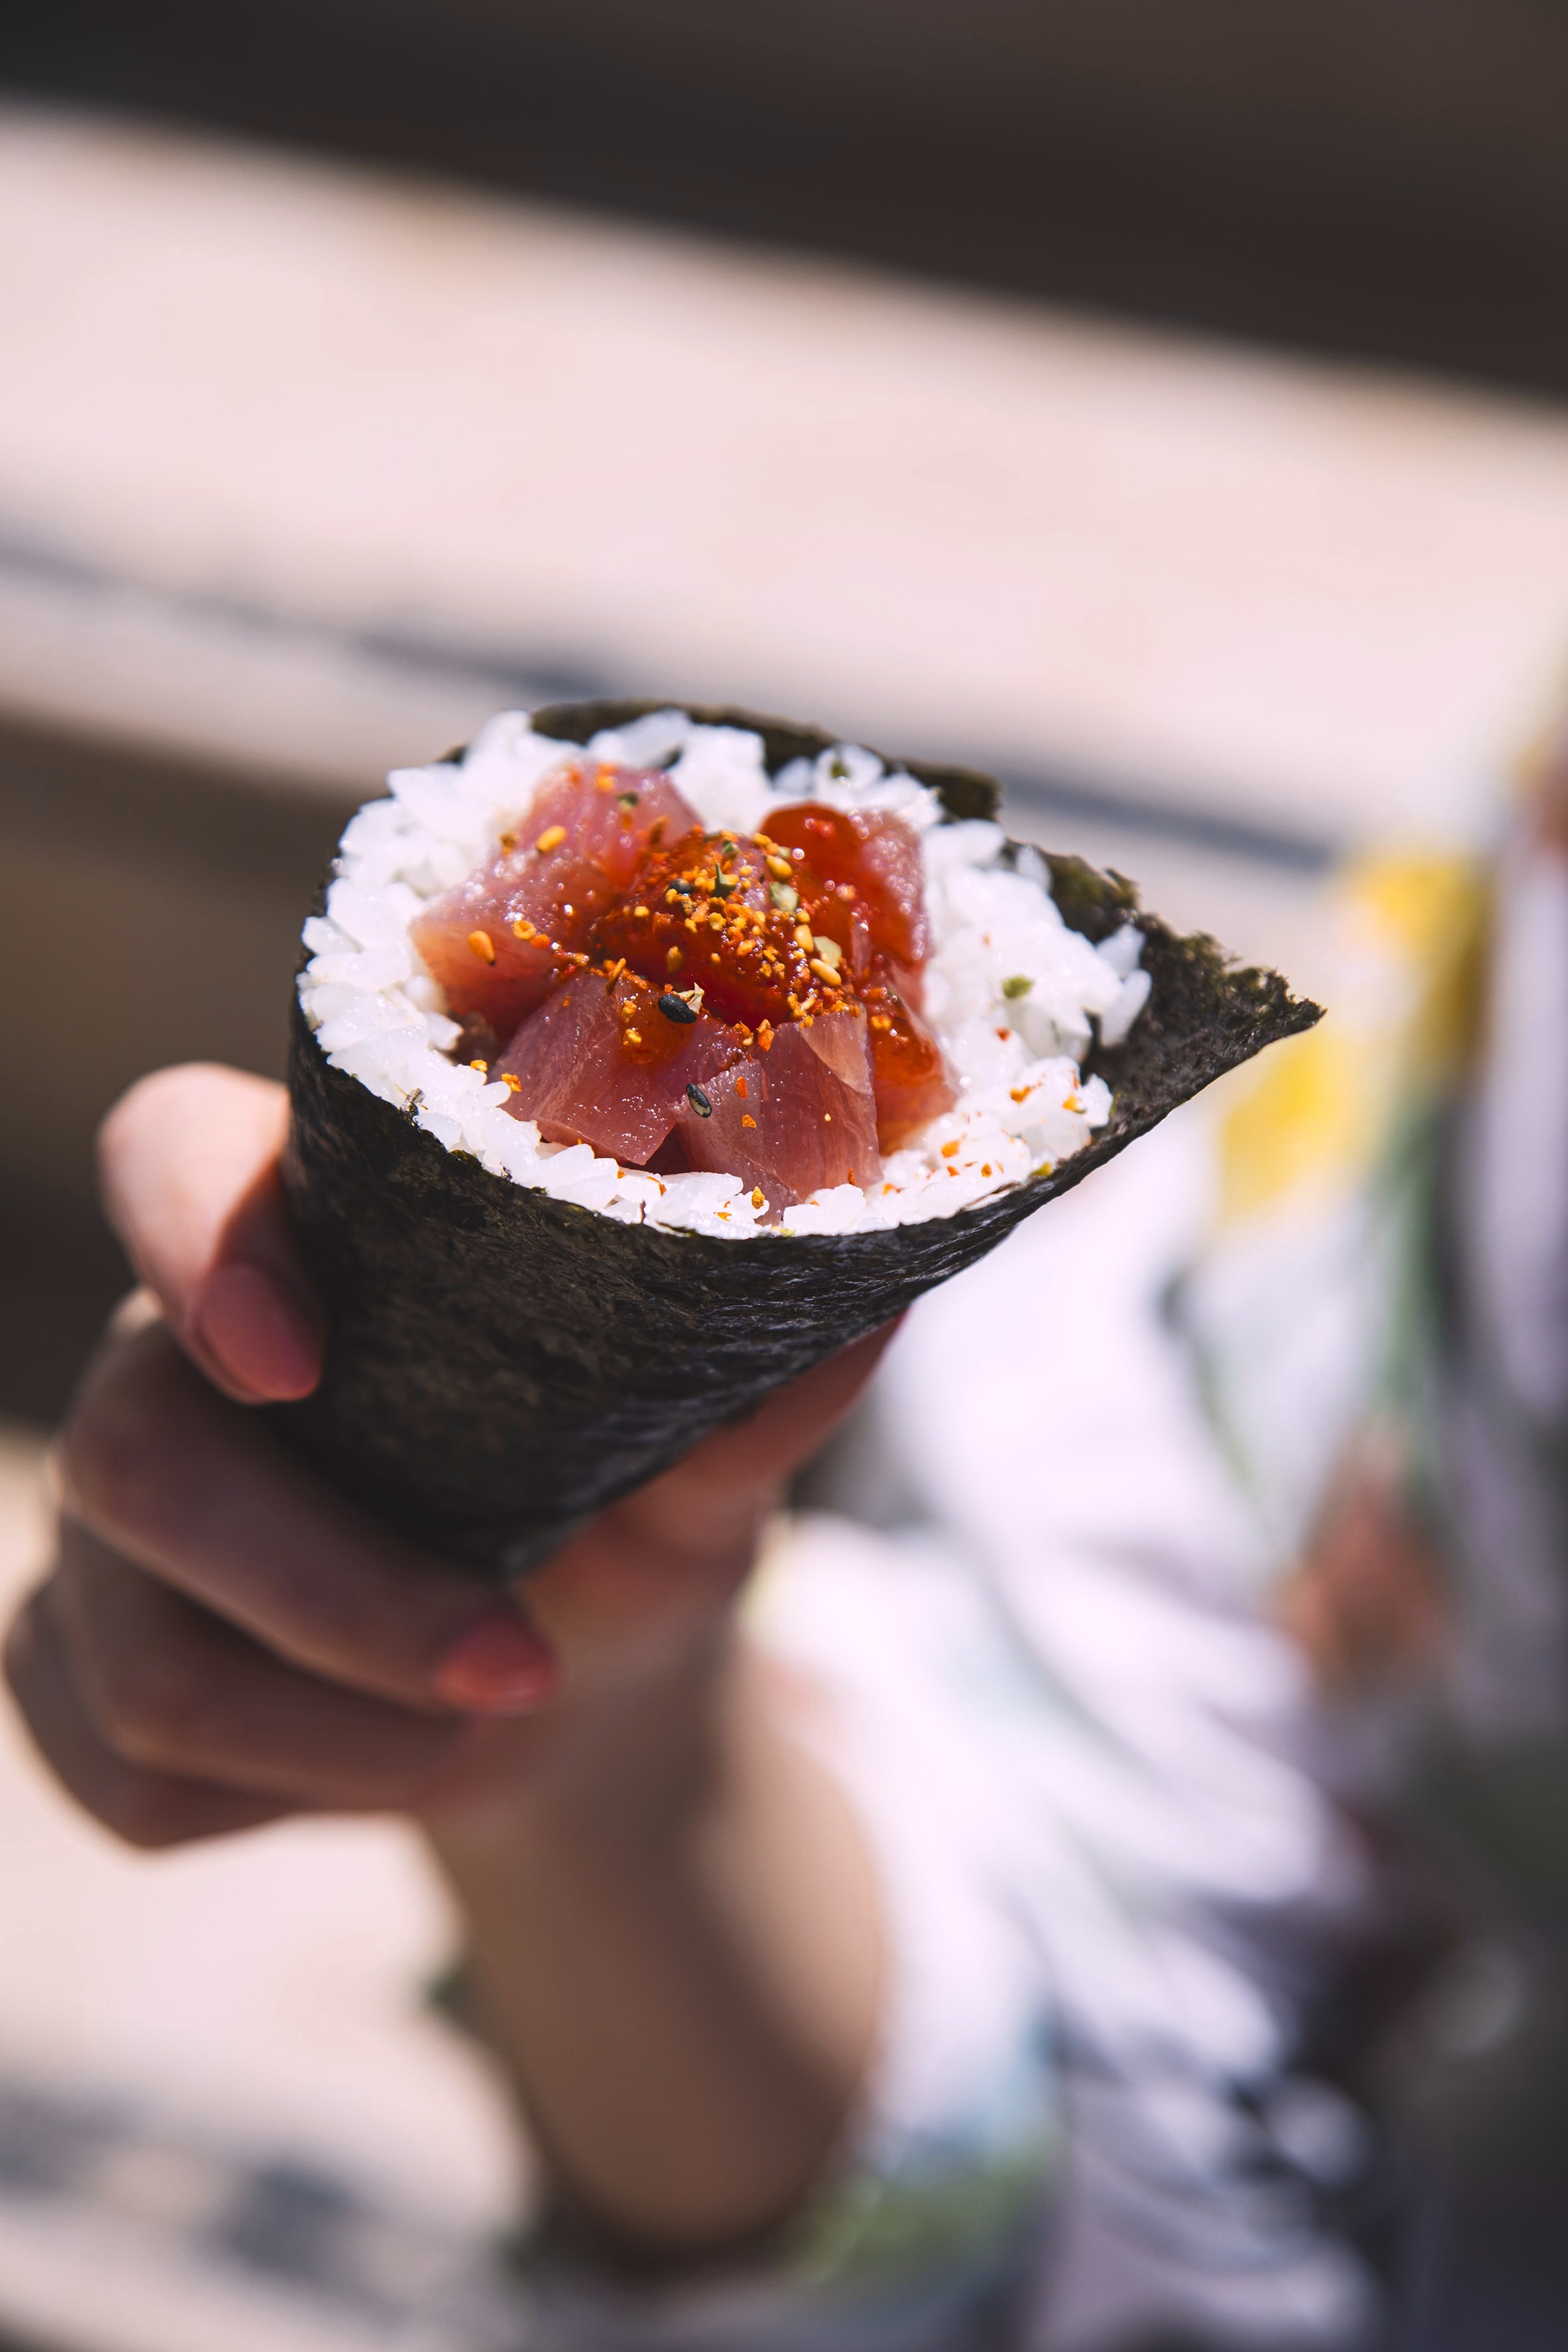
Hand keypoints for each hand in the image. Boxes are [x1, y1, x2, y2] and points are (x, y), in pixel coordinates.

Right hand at [4, 1064, 894, 1848]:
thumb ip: (754, 1395)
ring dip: (340, 1733)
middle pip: (139, 1456)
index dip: (193, 1238)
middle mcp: (173, 1355)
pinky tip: (390, 1764)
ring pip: (135, 1653)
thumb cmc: (630, 1514)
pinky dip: (288, 1804)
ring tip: (491, 1722)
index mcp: (311, 1234)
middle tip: (518, 1666)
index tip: (303, 1361)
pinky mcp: (75, 1665)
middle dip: (335, 1596)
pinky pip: (125, 1776)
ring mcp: (109, 1521)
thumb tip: (864, 1311)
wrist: (576, 1689)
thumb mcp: (705, 1465)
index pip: (168, 1155)